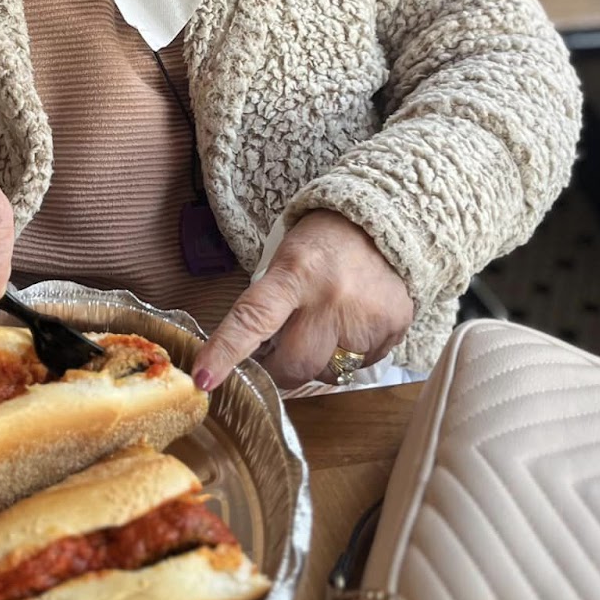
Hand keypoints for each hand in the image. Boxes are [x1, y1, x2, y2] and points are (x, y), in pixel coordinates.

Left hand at [191, 211, 413, 390]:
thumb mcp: (285, 260)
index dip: (226, 353)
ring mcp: (366, 317)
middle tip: (279, 355)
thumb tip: (254, 357)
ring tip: (328, 325)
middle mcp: (331, 298)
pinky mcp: (394, 327)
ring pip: (329, 372)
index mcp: (295, 273)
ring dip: (320, 361)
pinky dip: (352, 354)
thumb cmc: (323, 242)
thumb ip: (269, 306)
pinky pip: (362, 365)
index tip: (204, 379)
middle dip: (280, 369)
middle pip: (294, 364)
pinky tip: (355, 323)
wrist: (384, 219)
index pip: (253, 319)